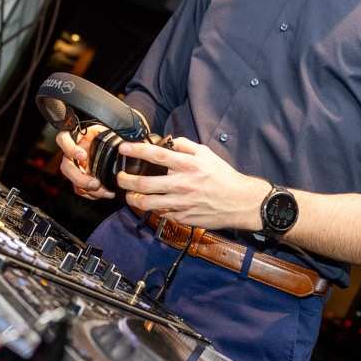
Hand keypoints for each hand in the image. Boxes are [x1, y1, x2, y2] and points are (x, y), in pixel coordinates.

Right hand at [56, 124, 114, 199]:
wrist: (106, 143)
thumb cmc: (103, 135)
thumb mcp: (105, 131)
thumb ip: (106, 135)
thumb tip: (120, 144)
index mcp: (75, 138)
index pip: (63, 139)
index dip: (70, 149)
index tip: (83, 156)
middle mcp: (71, 154)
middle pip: (66, 167)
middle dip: (80, 178)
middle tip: (95, 183)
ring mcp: (75, 167)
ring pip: (72, 180)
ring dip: (87, 188)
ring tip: (103, 191)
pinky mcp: (80, 177)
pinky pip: (80, 189)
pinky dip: (91, 194)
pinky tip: (104, 193)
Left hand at [115, 137, 270, 230]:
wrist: (240, 202)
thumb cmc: (224, 177)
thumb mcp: (208, 154)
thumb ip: (186, 146)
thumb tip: (170, 142)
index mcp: (188, 166)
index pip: (157, 156)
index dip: (137, 151)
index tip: (123, 149)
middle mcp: (182, 185)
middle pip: (145, 184)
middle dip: (126, 181)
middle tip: (120, 178)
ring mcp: (182, 204)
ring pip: (148, 204)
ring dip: (134, 199)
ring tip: (130, 195)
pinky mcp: (184, 218)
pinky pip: (162, 214)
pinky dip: (155, 209)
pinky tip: (154, 205)